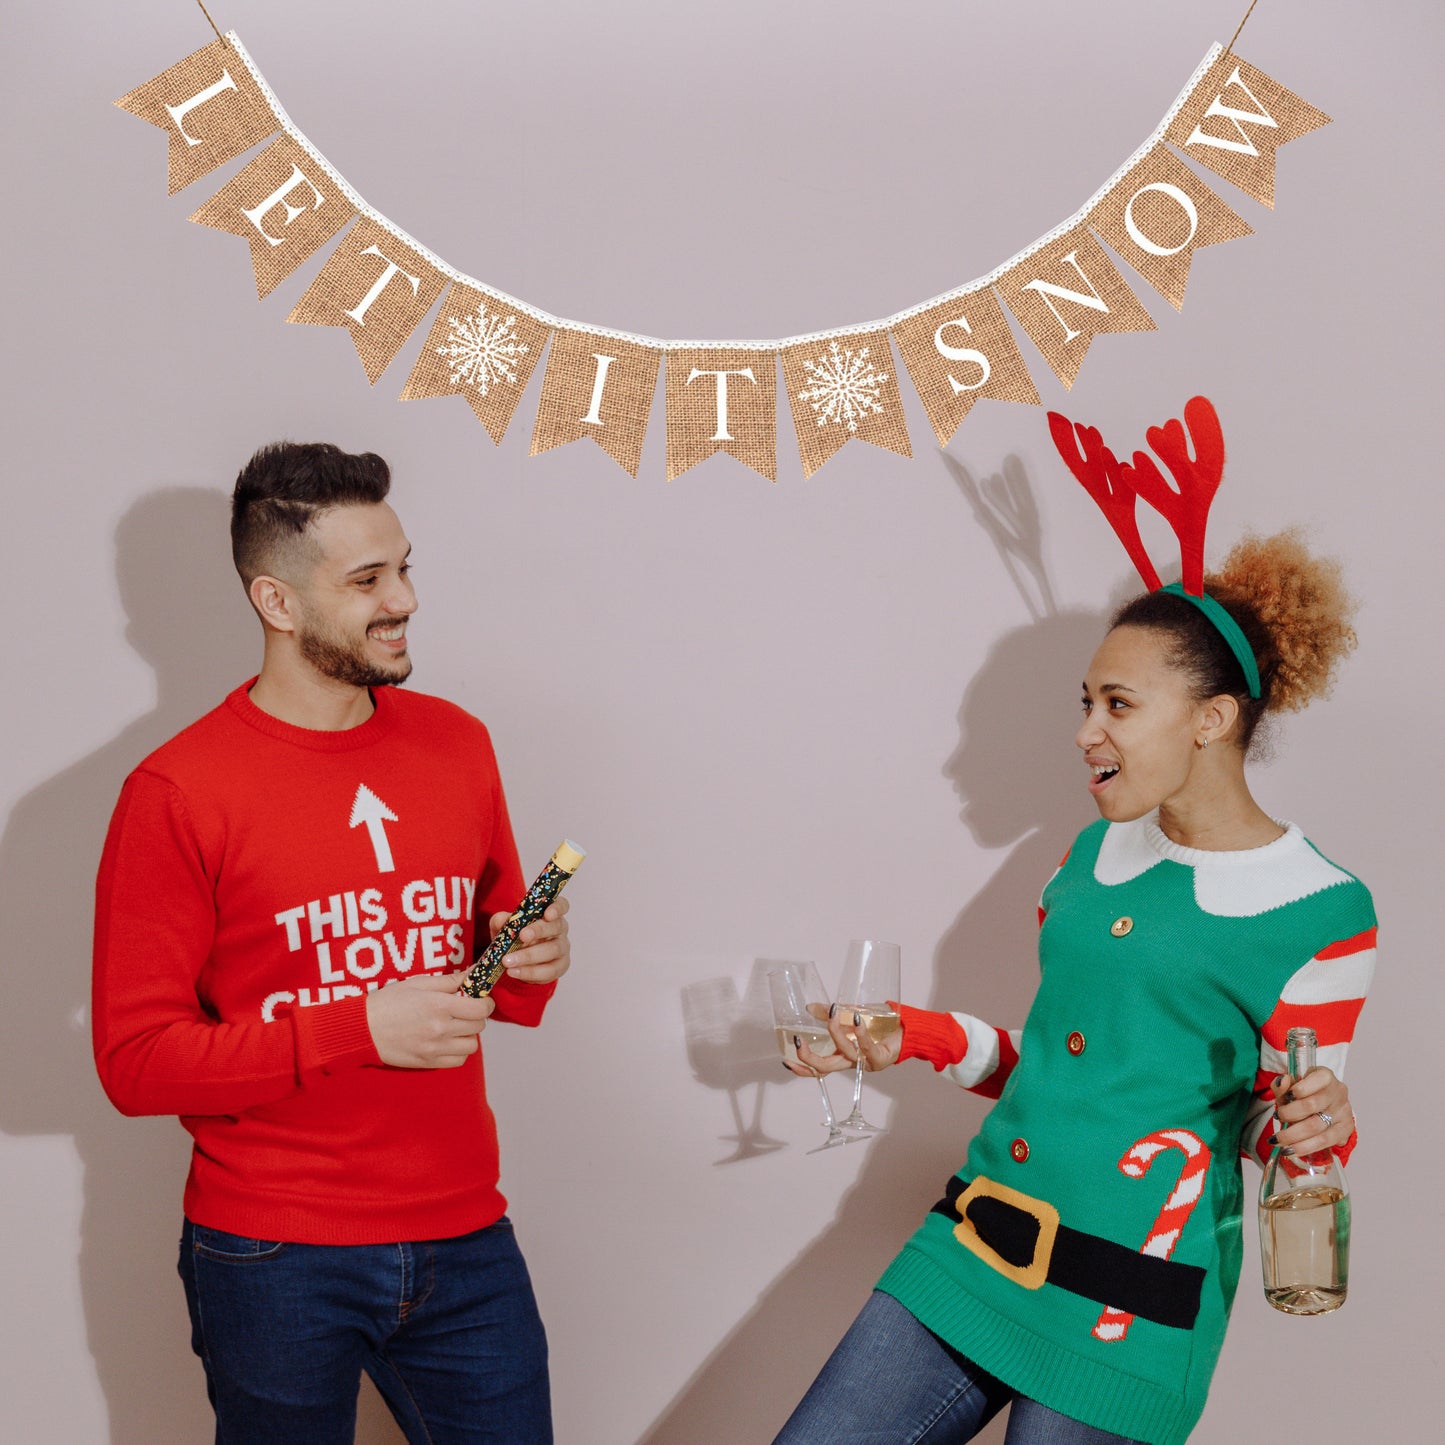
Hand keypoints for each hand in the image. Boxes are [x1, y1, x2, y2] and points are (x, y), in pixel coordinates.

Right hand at [366, 971, 494, 1067]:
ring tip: (455, 1027)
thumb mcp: (419, 983)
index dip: (486, 1002)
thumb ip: (450, 981)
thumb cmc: (389, 1002)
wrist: (363, 1029)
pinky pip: (458, 1061)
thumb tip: (474, 973)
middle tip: (464, 1011)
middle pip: (479, 1026)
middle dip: (476, 1016)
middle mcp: (440, 1029)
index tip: (481, 999)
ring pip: (471, 1046)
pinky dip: (458, 1052)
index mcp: (440, 1006)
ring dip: (468, 1035)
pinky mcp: (428, 1062)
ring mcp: (435, 1049)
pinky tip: (447, 1041)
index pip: (481, 1008)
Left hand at [492, 895, 570, 984]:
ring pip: (553, 950)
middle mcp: (560, 929)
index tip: (548, 913)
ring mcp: (562, 948)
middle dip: (538, 931)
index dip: (557, 908)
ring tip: (508, 961)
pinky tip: (514, 972)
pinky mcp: (560, 967)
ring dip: (529, 956)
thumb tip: (501, 920)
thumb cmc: (515, 937)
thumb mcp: (504, 927)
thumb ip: (501, 921)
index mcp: (549, 913)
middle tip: (522, 936)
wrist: (518, 961)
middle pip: (556, 926)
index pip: (561, 905)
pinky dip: (530, 972)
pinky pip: (549, 970)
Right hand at [785, 1002, 903, 1077]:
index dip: (802, 1067)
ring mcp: (865, 1062)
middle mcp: (851, 1061)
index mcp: (842, 1054)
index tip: (786, 1061)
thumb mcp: (850, 1016)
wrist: (906, 1028)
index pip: (819, 1067)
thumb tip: (810, 1007)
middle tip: (799, 1042)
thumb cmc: (879, 1025)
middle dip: (809, 1057)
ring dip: (835, 1033)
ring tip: (832, 1014)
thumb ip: (830, 1014)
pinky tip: (856, 1020)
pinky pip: (866, 1046)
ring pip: (844, 1053)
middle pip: (825, 1067)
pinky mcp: (879, 1058)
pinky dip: (860, 1032)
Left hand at [1271, 1066, 1353, 1156]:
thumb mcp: (1291, 1086)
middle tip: (1277, 1117)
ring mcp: (1343, 1113)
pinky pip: (1324, 1142)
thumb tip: (1281, 1081)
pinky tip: (1290, 1149)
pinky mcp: (1345, 1130)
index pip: (1319, 1079)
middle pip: (1312, 1105)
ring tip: (1277, 1140)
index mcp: (1326, 1076)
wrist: (1323, 1107)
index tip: (1287, 1096)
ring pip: (1317, 1127)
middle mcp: (1338, 1093)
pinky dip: (1304, 1147)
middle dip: (1290, 1114)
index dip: (1301, 1088)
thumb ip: (1283, 1085)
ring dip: (1293, 1135)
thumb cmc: (1304, 1094)